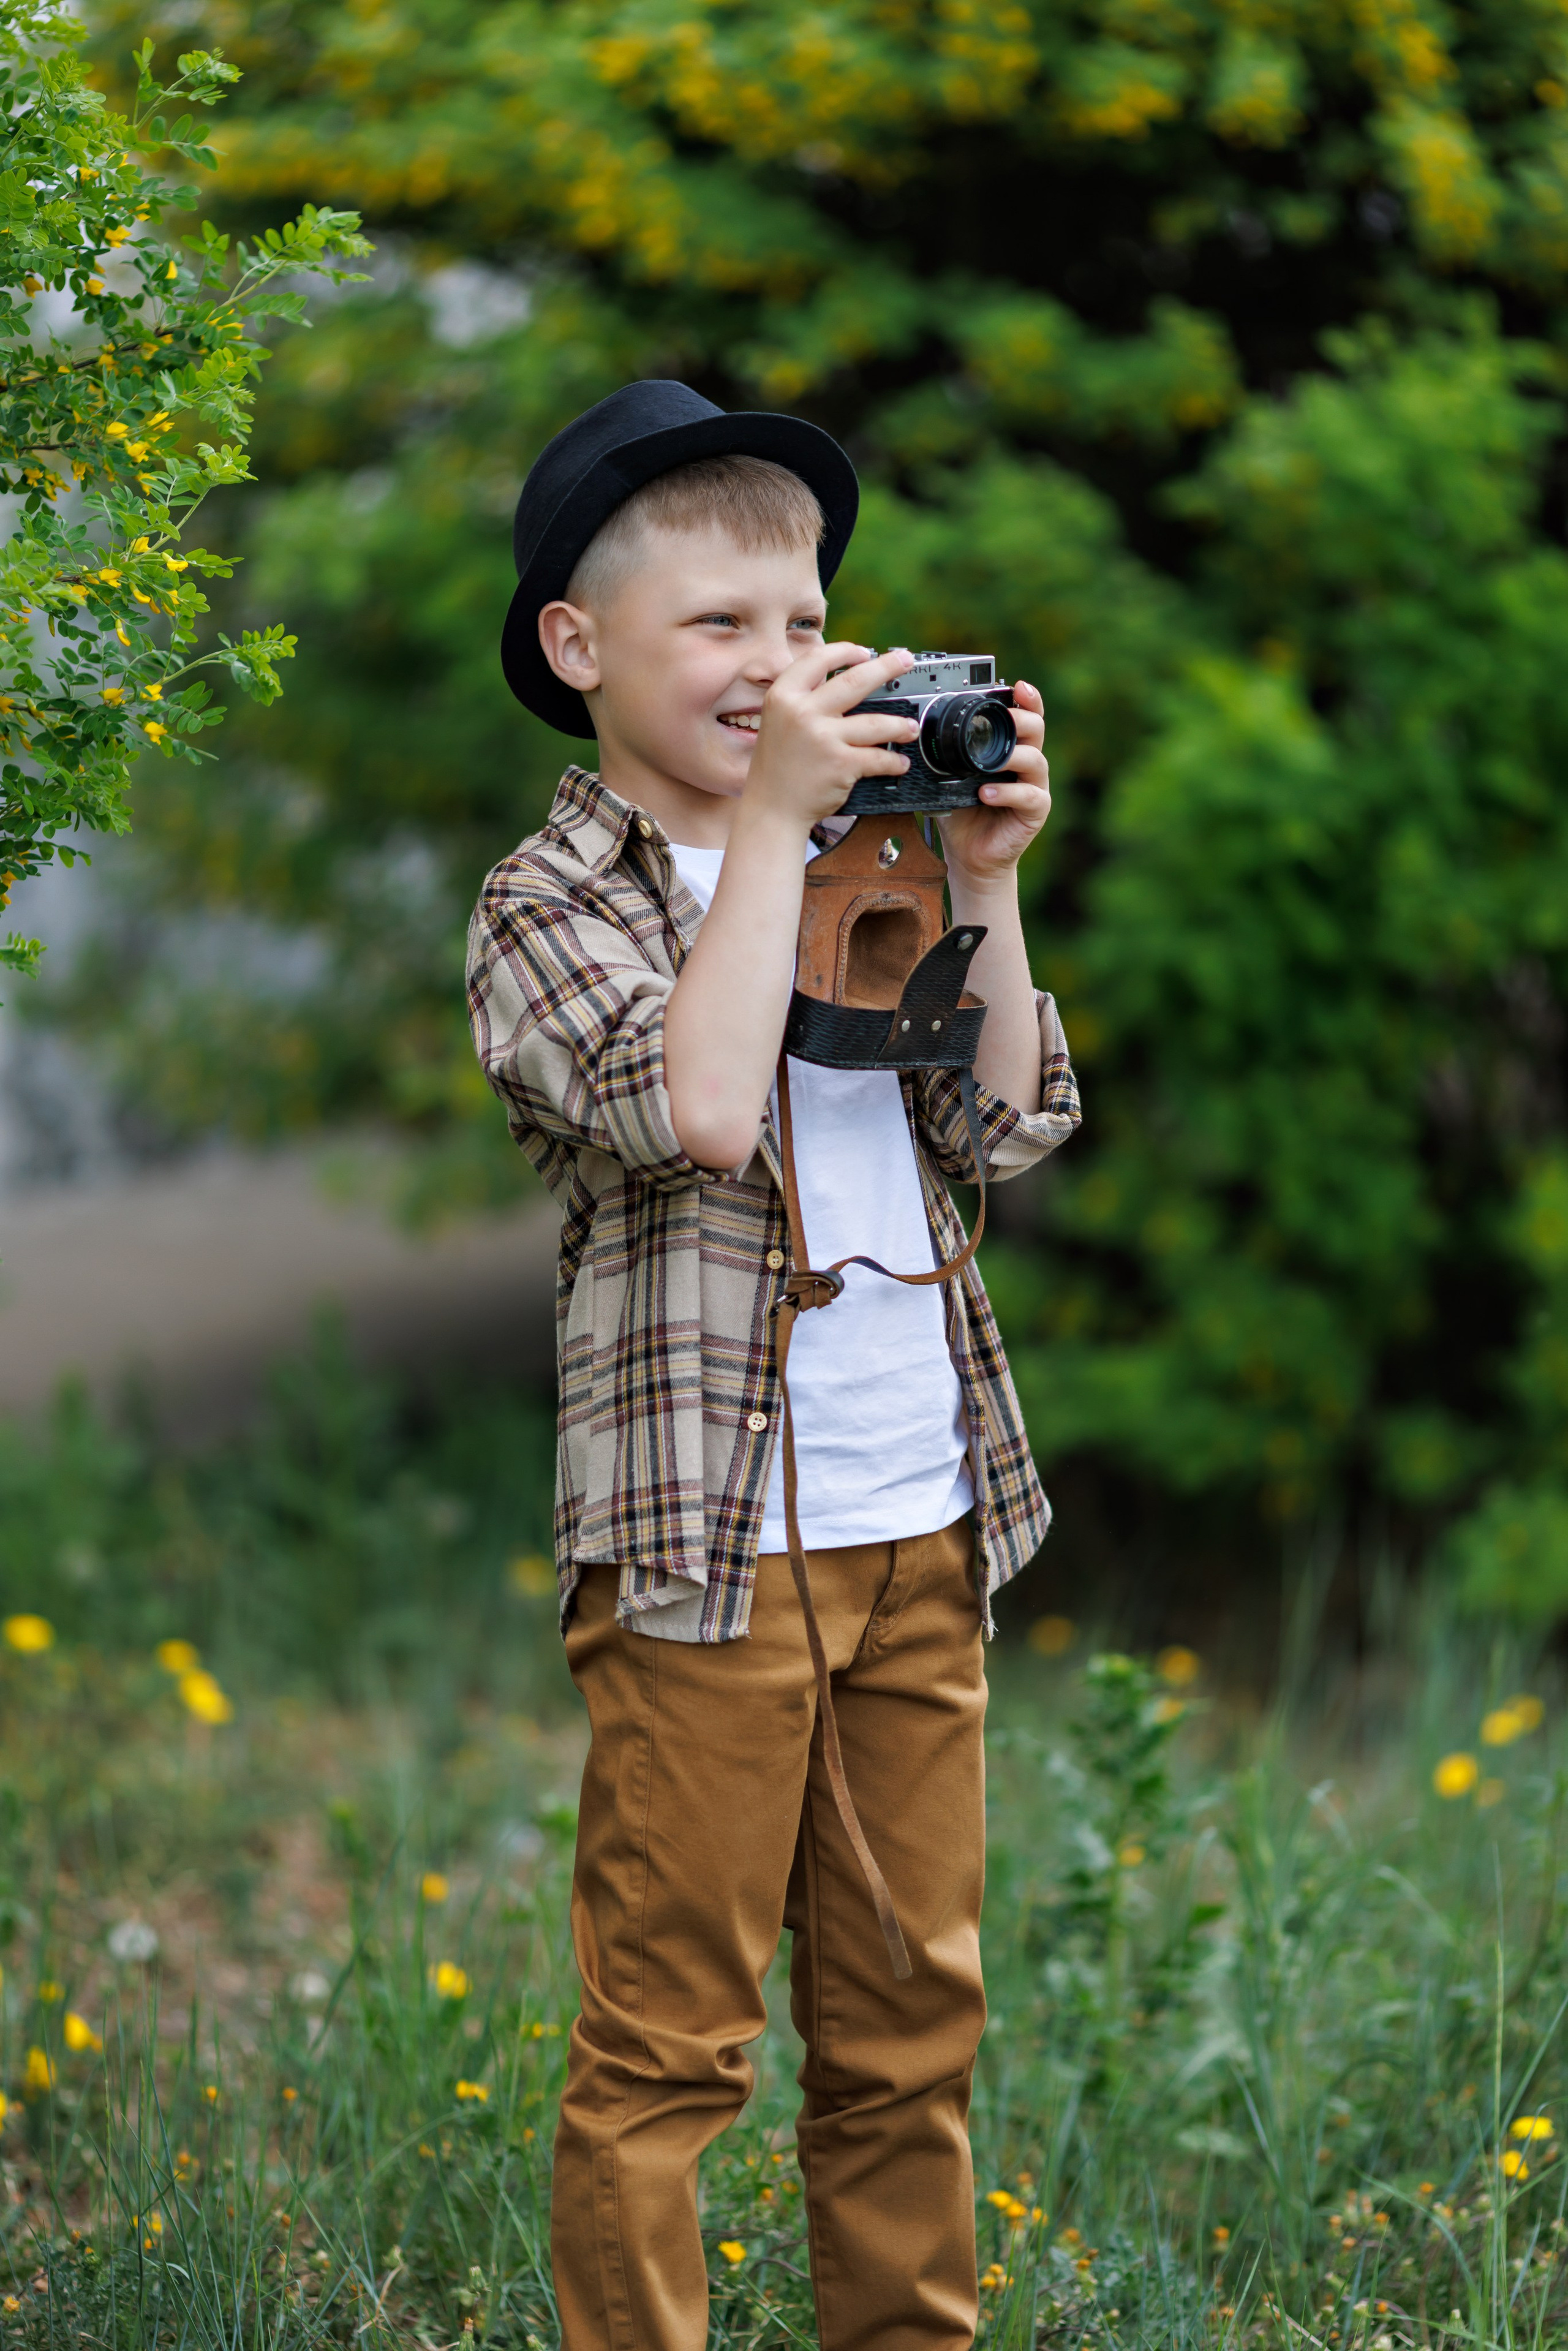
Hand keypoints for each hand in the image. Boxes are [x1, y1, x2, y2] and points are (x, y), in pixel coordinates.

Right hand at [743, 642, 919, 830]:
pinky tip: (899, 762)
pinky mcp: (840, 764)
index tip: (865, 652)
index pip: (819, 659)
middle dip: (887, 667)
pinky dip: (893, 761)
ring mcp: (822, 737)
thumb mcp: (778, 721)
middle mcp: (802, 712)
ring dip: (900, 725)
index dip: (846, 651)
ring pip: (876, 722)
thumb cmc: (777, 767)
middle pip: (855, 680)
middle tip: (906, 661)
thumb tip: (842, 679)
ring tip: (910, 728)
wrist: (771, 808)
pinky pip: (878, 757)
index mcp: (784, 696)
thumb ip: (804, 699)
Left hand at [937, 678, 1050, 890]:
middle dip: (1023, 719)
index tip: (1018, 686)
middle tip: (1007, 718)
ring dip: (1012, 757)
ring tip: (990, 764)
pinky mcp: (1035, 811)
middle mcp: (1026, 764)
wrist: (970, 854)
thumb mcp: (950, 777)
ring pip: (1035, 760)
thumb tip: (916, 730)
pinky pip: (1028, 796)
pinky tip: (986, 794)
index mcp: (1009, 749)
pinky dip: (1007, 793)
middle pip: (1036, 731)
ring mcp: (1034, 787)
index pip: (1025, 718)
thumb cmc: (962, 812)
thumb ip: (945, 754)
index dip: (1027, 700)